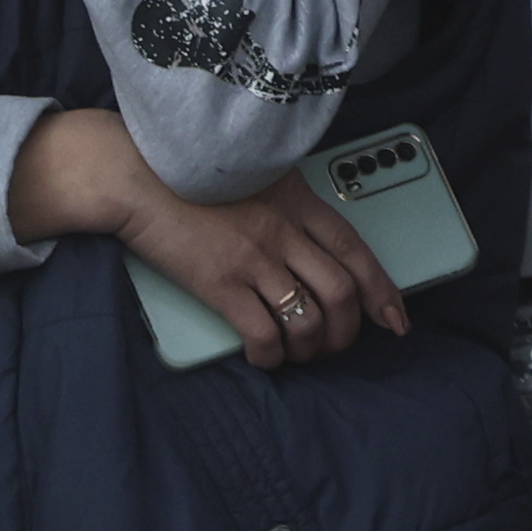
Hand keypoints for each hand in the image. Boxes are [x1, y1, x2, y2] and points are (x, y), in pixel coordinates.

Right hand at [7, 107, 402, 367]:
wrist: (137, 174)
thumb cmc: (191, 173)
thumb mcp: (256, 174)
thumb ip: (287, 203)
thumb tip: (309, 241)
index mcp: (298, 201)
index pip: (356, 250)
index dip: (382, 290)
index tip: (395, 318)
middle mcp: (285, 231)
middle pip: (342, 292)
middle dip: (348, 331)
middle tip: (337, 345)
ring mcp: (254, 258)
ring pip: (309, 319)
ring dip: (311, 348)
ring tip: (300, 354)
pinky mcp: (220, 283)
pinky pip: (263, 334)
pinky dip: (271, 355)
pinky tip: (265, 357)